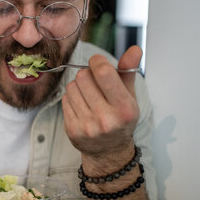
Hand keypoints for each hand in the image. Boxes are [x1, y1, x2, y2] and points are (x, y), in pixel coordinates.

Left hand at [62, 46, 141, 163]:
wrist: (108, 151)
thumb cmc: (120, 119)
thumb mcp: (129, 96)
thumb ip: (128, 71)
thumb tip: (134, 49)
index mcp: (124, 108)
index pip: (104, 73)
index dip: (97, 61)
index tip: (98, 63)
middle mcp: (106, 118)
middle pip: (83, 76)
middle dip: (87, 74)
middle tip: (94, 84)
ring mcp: (88, 126)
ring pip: (71, 86)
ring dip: (78, 86)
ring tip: (88, 96)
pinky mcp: (73, 130)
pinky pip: (64, 99)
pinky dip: (72, 98)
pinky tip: (81, 106)